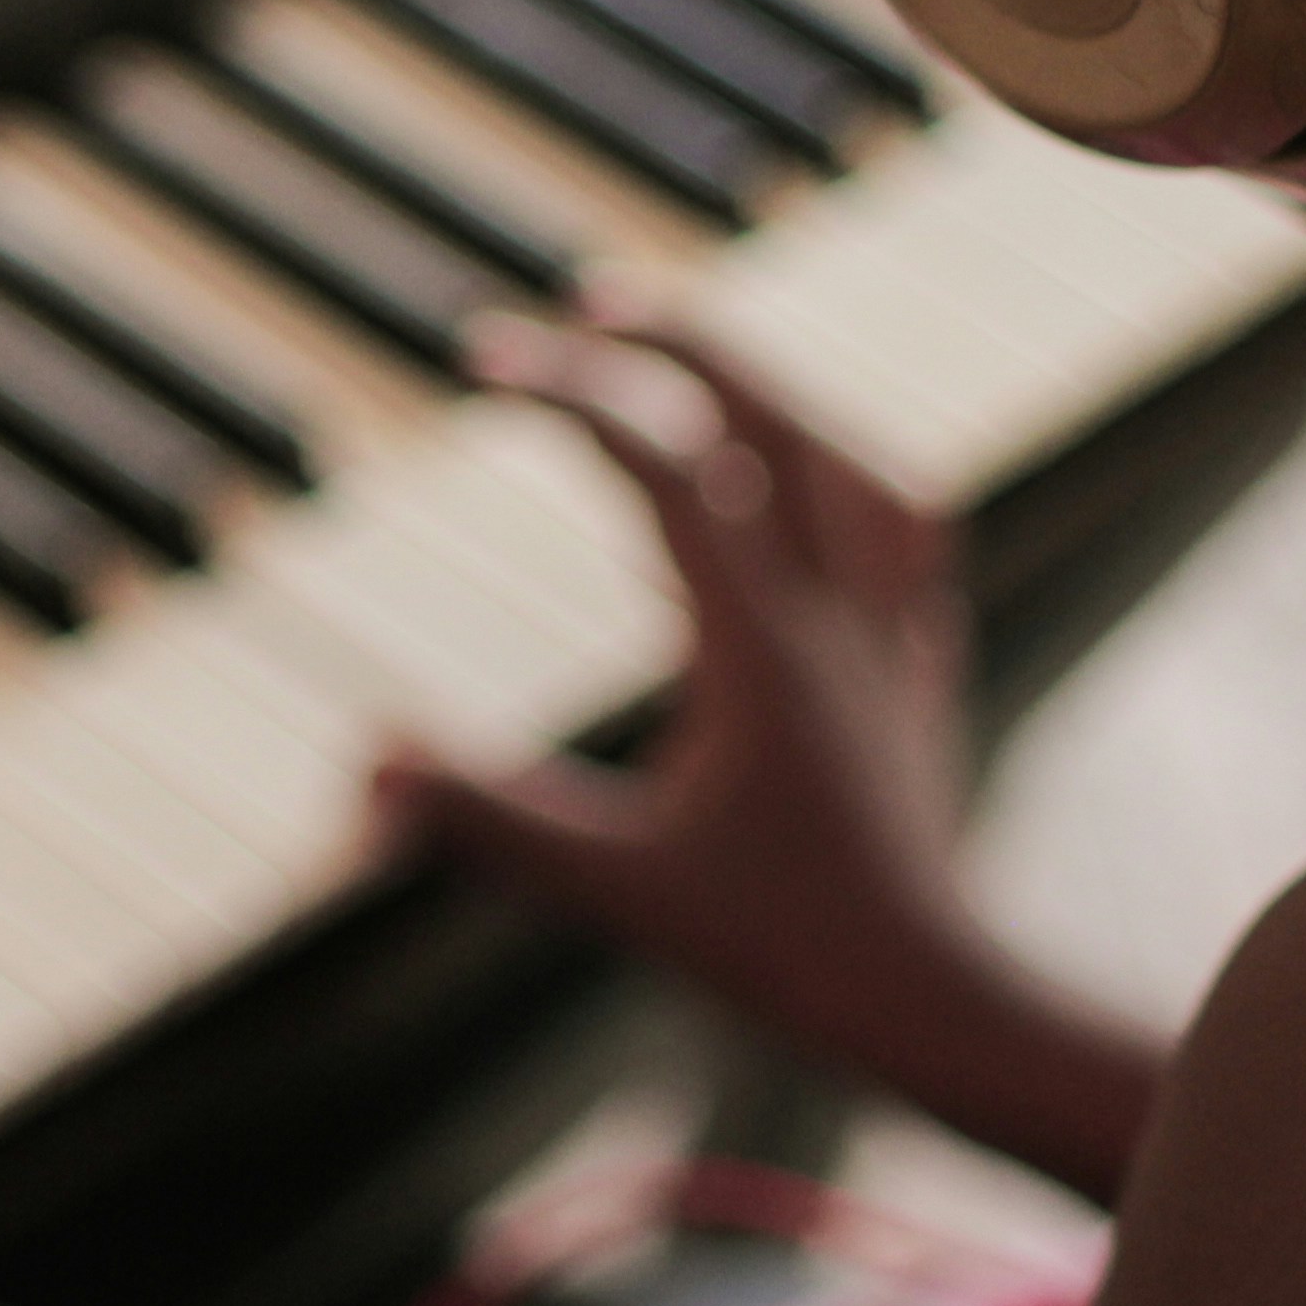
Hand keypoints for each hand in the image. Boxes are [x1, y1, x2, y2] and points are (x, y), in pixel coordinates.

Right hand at [382, 302, 984, 1031]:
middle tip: (586, 301)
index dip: (571, 396)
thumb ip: (490, 821)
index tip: (480, 360)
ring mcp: (893, 641)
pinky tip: (808, 495)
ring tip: (701, 368)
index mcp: (764, 643)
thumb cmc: (784, 952)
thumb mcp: (618, 890)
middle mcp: (842, 615)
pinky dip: (849, 479)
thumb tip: (365, 767)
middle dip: (682, 340)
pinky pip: (907, 535)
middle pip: (776, 419)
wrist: (939, 1004)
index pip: (664, 466)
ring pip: (859, 462)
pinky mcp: (923, 679)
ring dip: (777, 394)